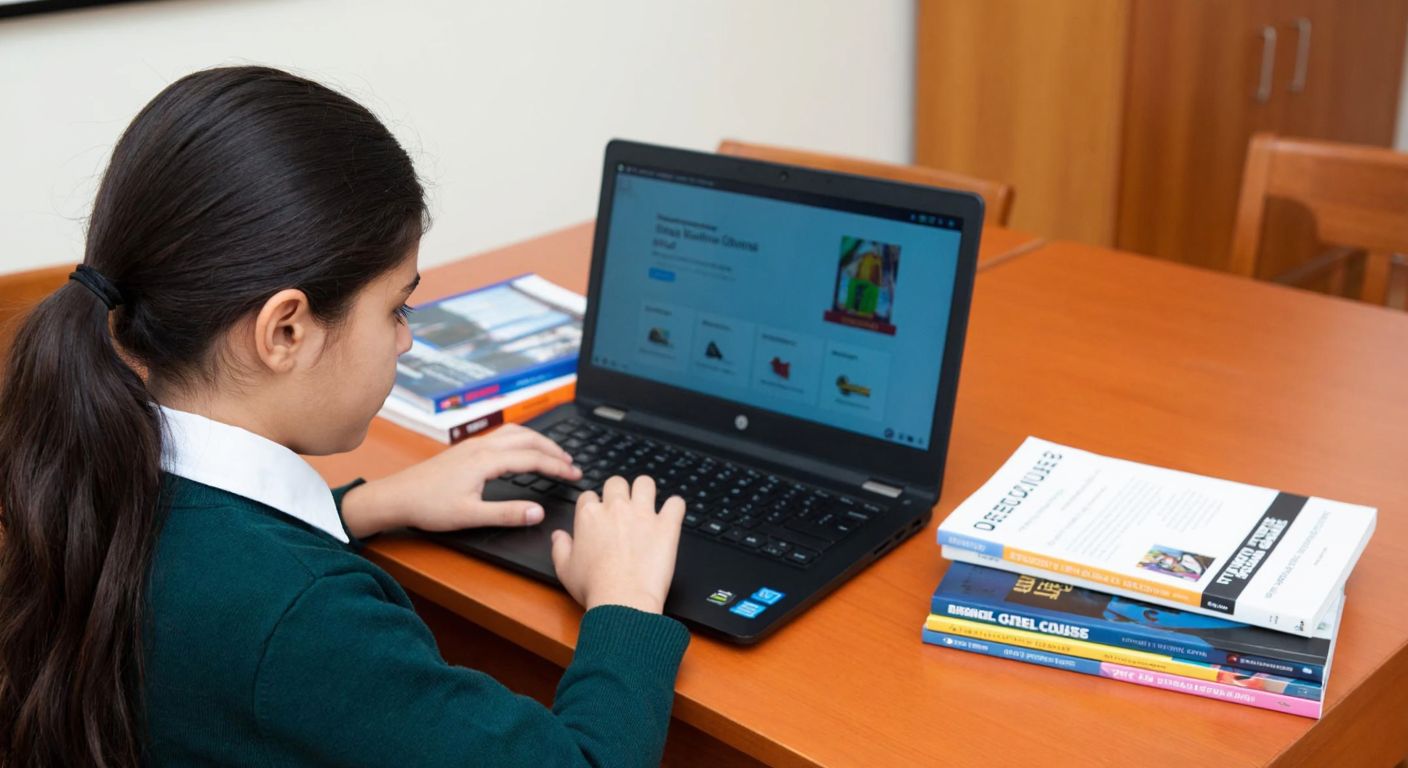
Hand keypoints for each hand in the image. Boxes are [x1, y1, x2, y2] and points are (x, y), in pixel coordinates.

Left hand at [338, 424, 580, 537]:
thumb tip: (537, 512)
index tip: (574, 475)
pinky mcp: (466, 449)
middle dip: (554, 449)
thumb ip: (507, 514)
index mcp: (486, 460)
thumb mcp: (470, 516)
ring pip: (515, 433)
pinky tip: (524, 449)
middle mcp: (481, 447)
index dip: (557, 467)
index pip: (532, 458)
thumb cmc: (428, 506)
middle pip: (528, 439)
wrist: (397, 497)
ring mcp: (473, 445)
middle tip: (572, 464)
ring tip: (555, 454)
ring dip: (539, 441)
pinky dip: (523, 439)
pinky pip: (503, 435)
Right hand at [550, 474, 685, 613]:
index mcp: (589, 516)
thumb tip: (558, 536)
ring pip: (645, 483)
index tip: (599, 518)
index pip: (589, 496)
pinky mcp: (666, 525)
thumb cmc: (594, 588)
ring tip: (647, 504)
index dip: (594, 506)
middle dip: (619, 492)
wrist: (622, 601)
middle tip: (623, 509)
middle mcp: (616, 508)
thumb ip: (560, 547)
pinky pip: (677, 503)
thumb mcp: (565, 570)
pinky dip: (675, 507)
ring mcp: (642, 514)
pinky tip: (671, 515)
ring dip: (645, 491)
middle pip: (616, 483)